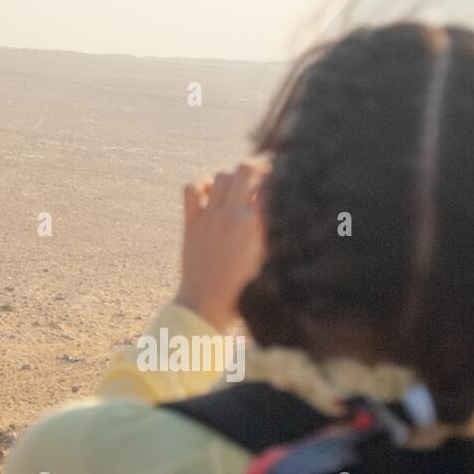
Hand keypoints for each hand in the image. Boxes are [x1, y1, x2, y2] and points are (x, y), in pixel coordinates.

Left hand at [175, 158, 268, 330]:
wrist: (208, 305)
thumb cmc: (245, 288)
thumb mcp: (268, 258)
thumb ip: (274, 229)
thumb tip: (283, 205)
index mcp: (255, 225)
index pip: (270, 183)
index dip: (278, 176)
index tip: (280, 180)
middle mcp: (231, 215)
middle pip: (244, 169)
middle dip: (255, 169)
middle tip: (259, 178)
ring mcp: (208, 217)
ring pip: (220, 175)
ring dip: (230, 177)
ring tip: (236, 189)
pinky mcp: (191, 223)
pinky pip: (190, 189)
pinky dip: (199, 185)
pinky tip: (208, 194)